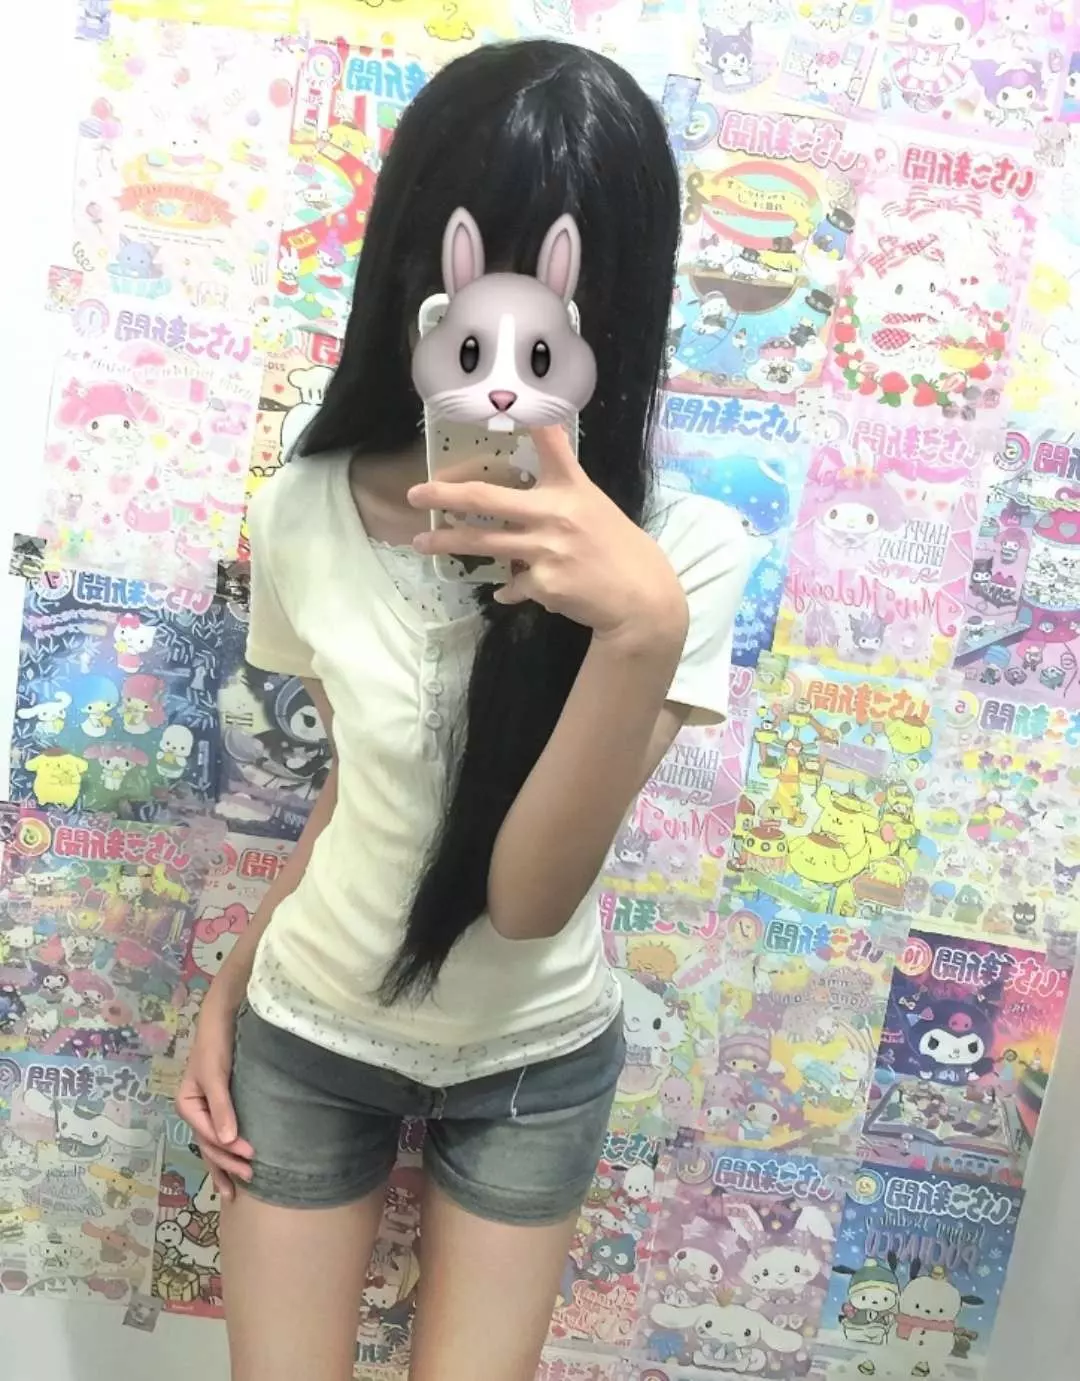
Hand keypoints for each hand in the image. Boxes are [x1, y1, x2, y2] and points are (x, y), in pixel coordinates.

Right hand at [175, 993, 253, 1200]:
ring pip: (213, 1144)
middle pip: (210, 1144)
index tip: (252, 1155)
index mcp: (188, 1105)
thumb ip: (221, 1106)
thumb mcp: (215, 1074)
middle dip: (227, 1164)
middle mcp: (195, 1111)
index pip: (207, 1134)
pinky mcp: (221, 1105)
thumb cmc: (216, 1044)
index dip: (228, 1149)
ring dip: (225, 1165)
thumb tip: (228, 1141)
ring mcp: (207, 1110)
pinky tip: (233, 1167)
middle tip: (251, 1177)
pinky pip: (221, 1134)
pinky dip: (227, 1151)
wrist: (224, 1018)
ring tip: (235, 1191)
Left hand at [409, 425, 688, 644]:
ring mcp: (546, 551)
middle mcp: (554, 514)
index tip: (500, 399)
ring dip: (448, 542)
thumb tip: (537, 440)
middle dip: (445, 495)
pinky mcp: (544, 585)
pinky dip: (508, 589)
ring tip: (423, 542)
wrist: (639, 596)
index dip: (528, 420)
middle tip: (416, 494)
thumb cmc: (614, 544)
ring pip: (484, 544)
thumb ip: (560, 475)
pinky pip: (512, 586)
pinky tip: (507, 591)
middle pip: (487, 499)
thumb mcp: (591, 500)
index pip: (548, 444)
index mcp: (568, 488)